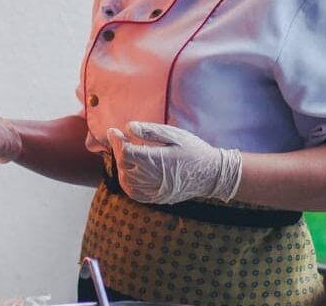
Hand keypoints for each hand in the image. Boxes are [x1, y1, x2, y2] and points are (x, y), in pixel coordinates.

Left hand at [107, 122, 240, 204]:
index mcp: (158, 160)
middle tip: (120, 139)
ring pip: (127, 181)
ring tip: (126, 154)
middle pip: (124, 166)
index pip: (127, 152)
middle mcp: (154, 178)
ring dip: (121, 166)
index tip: (113, 131)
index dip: (116, 141)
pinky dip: (127, 182)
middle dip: (118, 151)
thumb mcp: (175, 135)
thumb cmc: (194, 150)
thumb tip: (128, 127)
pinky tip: (130, 171)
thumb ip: (150, 132)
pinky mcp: (157, 198)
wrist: (213, 175)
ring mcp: (155, 191)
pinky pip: (135, 194)